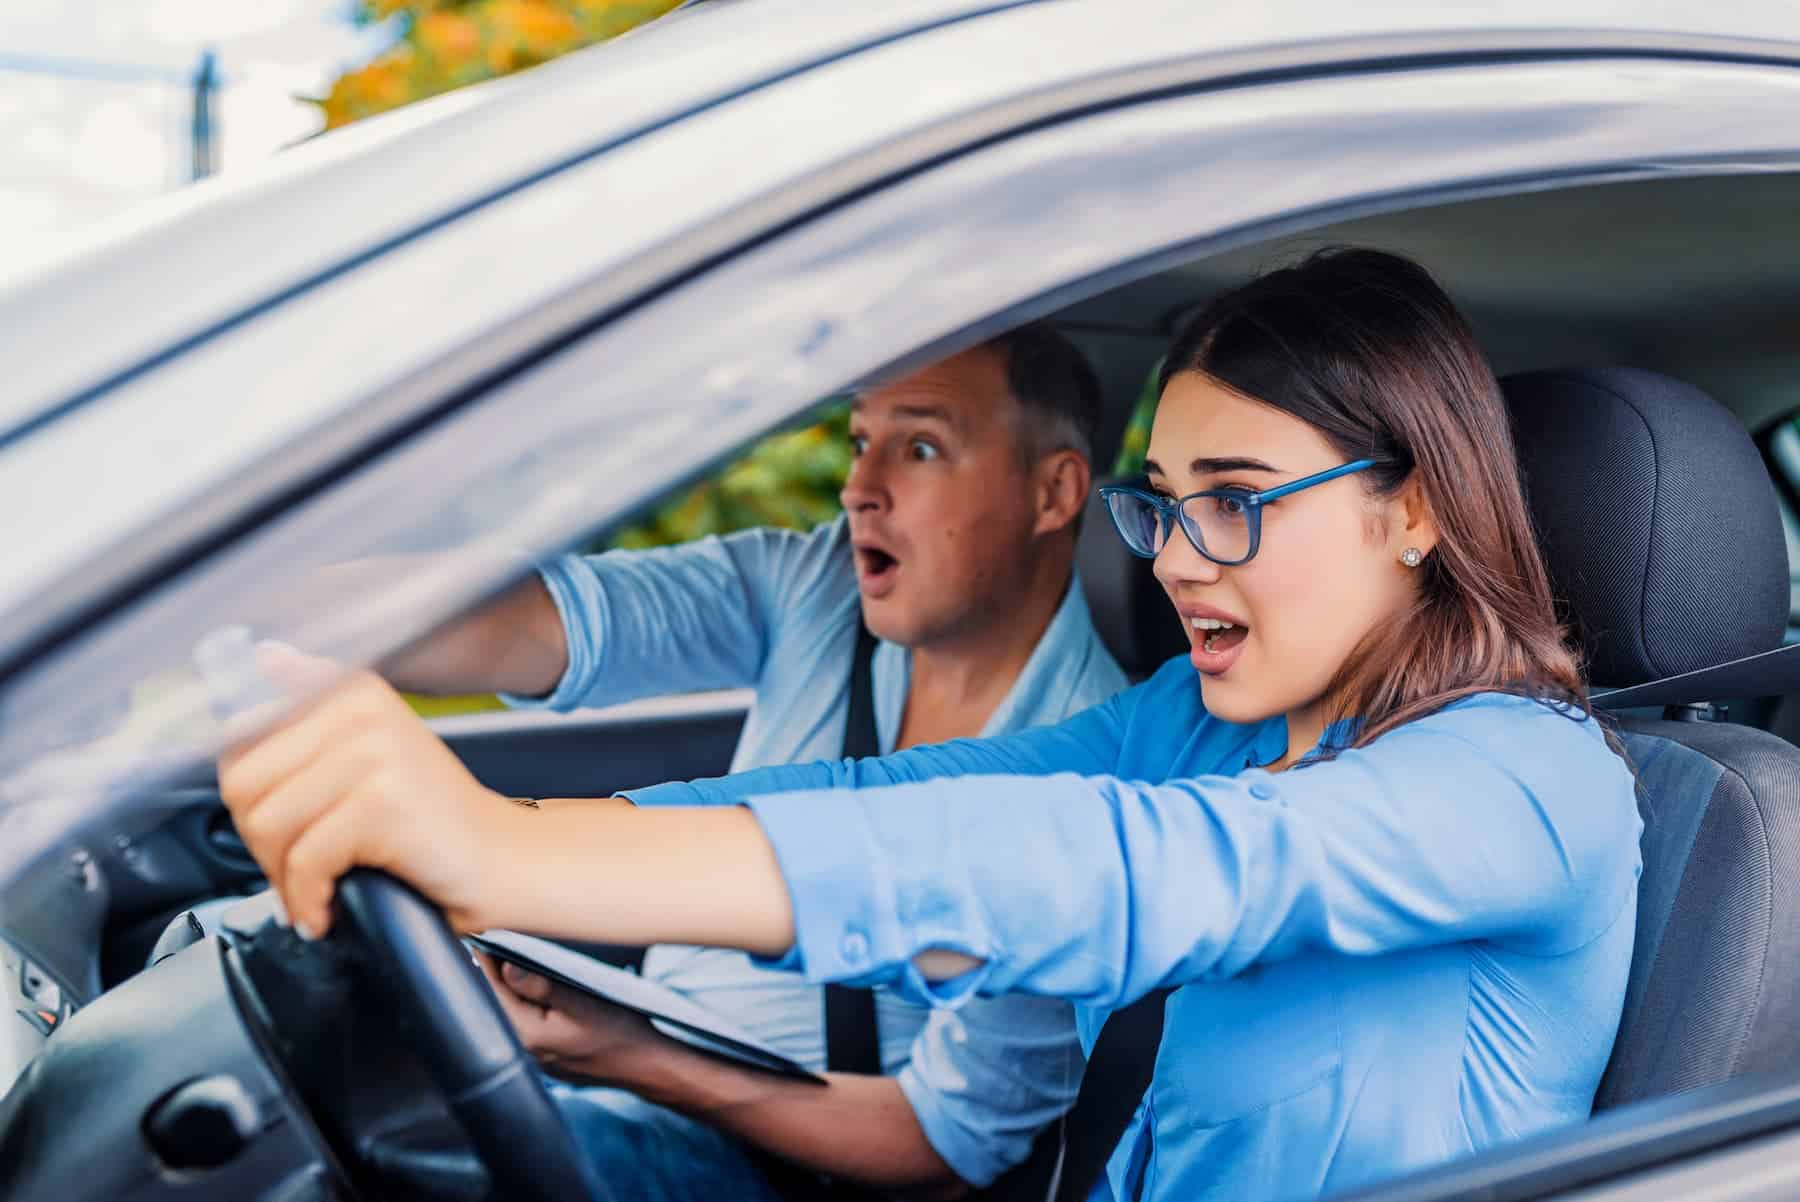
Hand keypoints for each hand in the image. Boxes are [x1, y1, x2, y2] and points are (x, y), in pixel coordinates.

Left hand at [217, 644, 520, 938]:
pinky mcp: (383, 802)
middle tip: (298, 873)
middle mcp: (361, 709)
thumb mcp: (372, 747)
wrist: (502, 860)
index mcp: (351, 690)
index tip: (284, 834)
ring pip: (268, 825)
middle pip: (243, 786)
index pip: (238, 744)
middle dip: (261, 845)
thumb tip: (265, 654)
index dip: (252, 803)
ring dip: (283, 878)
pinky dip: (309, 899)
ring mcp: (375, 753)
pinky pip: (306, 860)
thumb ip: (314, 701)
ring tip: (315, 894)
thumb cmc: (432, 819)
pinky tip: (327, 910)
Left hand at [477, 955, 665, 1084]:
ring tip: (512, 960)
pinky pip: (524, 1024)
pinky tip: (535, 990)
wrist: (645, 1065)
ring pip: (510, 1014)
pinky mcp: (544, 1056)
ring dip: (510, 988)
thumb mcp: (584, 1001)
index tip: (483, 934)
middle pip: (496, 1003)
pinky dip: (525, 1003)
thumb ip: (541, 987)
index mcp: (528, 1035)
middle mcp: (524, 1050)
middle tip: (495, 941)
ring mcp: (534, 1056)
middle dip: (495, 972)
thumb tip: (505, 968)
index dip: (486, 960)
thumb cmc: (620, 1031)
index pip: (493, 991)